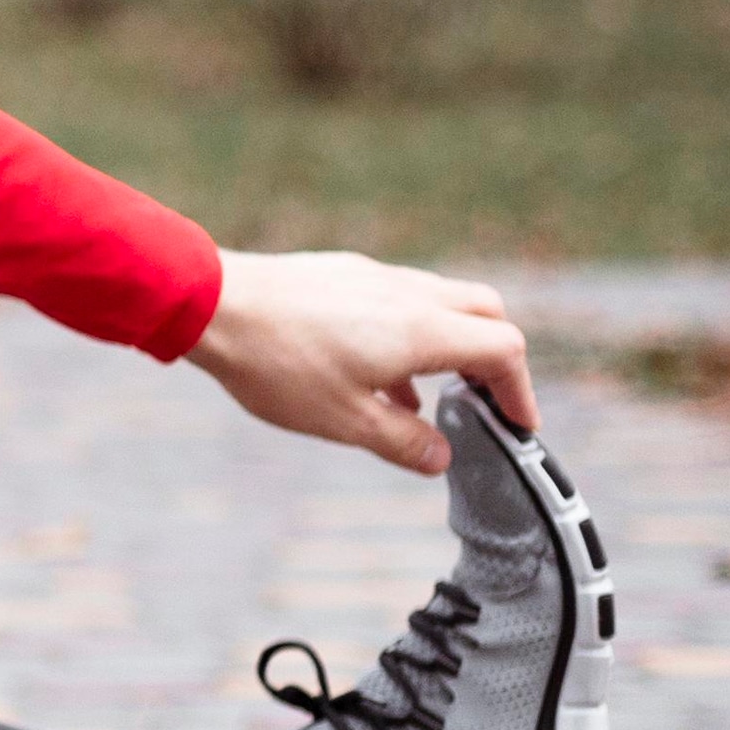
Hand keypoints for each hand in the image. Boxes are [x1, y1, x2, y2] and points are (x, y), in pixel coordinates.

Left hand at [186, 246, 533, 471]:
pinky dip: (409, 334)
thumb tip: (442, 456)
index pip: (503, 349)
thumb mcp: (342, 420)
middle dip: (494, 359)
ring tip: (422, 404)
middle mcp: (407, 293)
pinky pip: (398, 300)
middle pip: (485, 313)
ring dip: (448, 348)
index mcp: (421, 329)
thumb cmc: (275, 363)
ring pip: (440, 303)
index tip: (517, 424)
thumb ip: (401, 442)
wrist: (210, 302)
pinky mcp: (342, 273)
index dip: (519, 390)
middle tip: (483, 403)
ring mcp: (374, 277)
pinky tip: (374, 375)